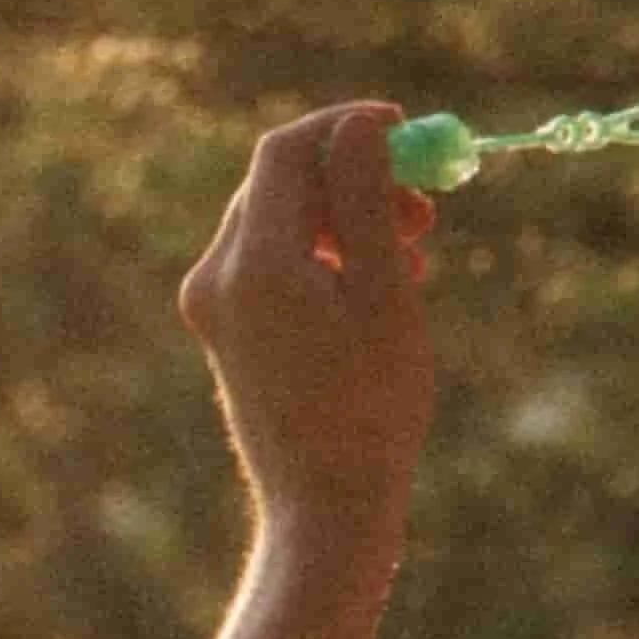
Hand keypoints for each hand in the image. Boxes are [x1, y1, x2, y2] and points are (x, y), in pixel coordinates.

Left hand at [179, 102, 436, 523]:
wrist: (325, 511)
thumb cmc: (370, 409)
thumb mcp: (385, 292)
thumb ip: (368, 199)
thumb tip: (357, 126)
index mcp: (252, 263)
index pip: (286, 151)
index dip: (345, 127)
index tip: (404, 131)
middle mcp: (216, 280)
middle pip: (282, 185)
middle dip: (356, 181)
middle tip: (423, 211)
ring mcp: (214, 310)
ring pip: (282, 225)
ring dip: (349, 222)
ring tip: (414, 256)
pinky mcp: (227, 336)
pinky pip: (276, 267)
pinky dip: (326, 260)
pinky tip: (378, 289)